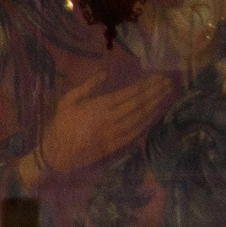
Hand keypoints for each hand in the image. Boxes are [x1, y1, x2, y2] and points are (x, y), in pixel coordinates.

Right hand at [33, 71, 174, 178]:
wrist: (57, 153)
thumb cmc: (61, 124)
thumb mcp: (67, 100)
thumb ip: (87, 86)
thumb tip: (104, 73)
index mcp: (98, 105)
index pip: (129, 93)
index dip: (146, 85)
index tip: (158, 77)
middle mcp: (110, 118)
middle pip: (138, 103)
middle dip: (155, 92)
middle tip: (168, 82)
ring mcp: (115, 132)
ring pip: (140, 116)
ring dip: (154, 104)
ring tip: (165, 94)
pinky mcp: (116, 143)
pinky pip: (136, 131)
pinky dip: (147, 121)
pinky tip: (154, 113)